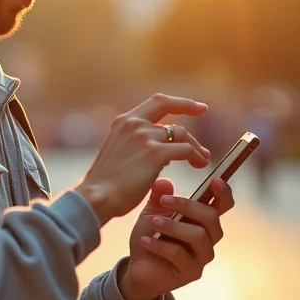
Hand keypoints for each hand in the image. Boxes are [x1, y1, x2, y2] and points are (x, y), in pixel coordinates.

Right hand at [74, 95, 210, 224]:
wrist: (96, 198)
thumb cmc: (106, 184)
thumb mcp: (118, 153)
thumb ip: (137, 144)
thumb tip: (162, 148)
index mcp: (123, 122)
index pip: (155, 102)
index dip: (177, 101)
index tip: (192, 105)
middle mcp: (134, 124)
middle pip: (170, 110)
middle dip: (189, 106)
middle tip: (203, 111)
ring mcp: (144, 137)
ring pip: (182, 134)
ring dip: (195, 146)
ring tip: (202, 159)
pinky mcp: (155, 154)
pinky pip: (186, 150)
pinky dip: (196, 157)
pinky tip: (198, 165)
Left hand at [118, 177, 235, 299]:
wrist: (137, 267)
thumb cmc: (150, 237)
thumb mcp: (151, 213)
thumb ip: (159, 198)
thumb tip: (163, 182)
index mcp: (202, 221)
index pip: (223, 206)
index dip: (224, 193)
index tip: (215, 180)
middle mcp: (208, 238)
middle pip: (211, 218)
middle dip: (188, 206)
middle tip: (164, 201)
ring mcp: (202, 257)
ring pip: (198, 236)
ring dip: (174, 226)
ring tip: (153, 223)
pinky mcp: (191, 272)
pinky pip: (180, 254)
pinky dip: (160, 245)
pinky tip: (146, 241)